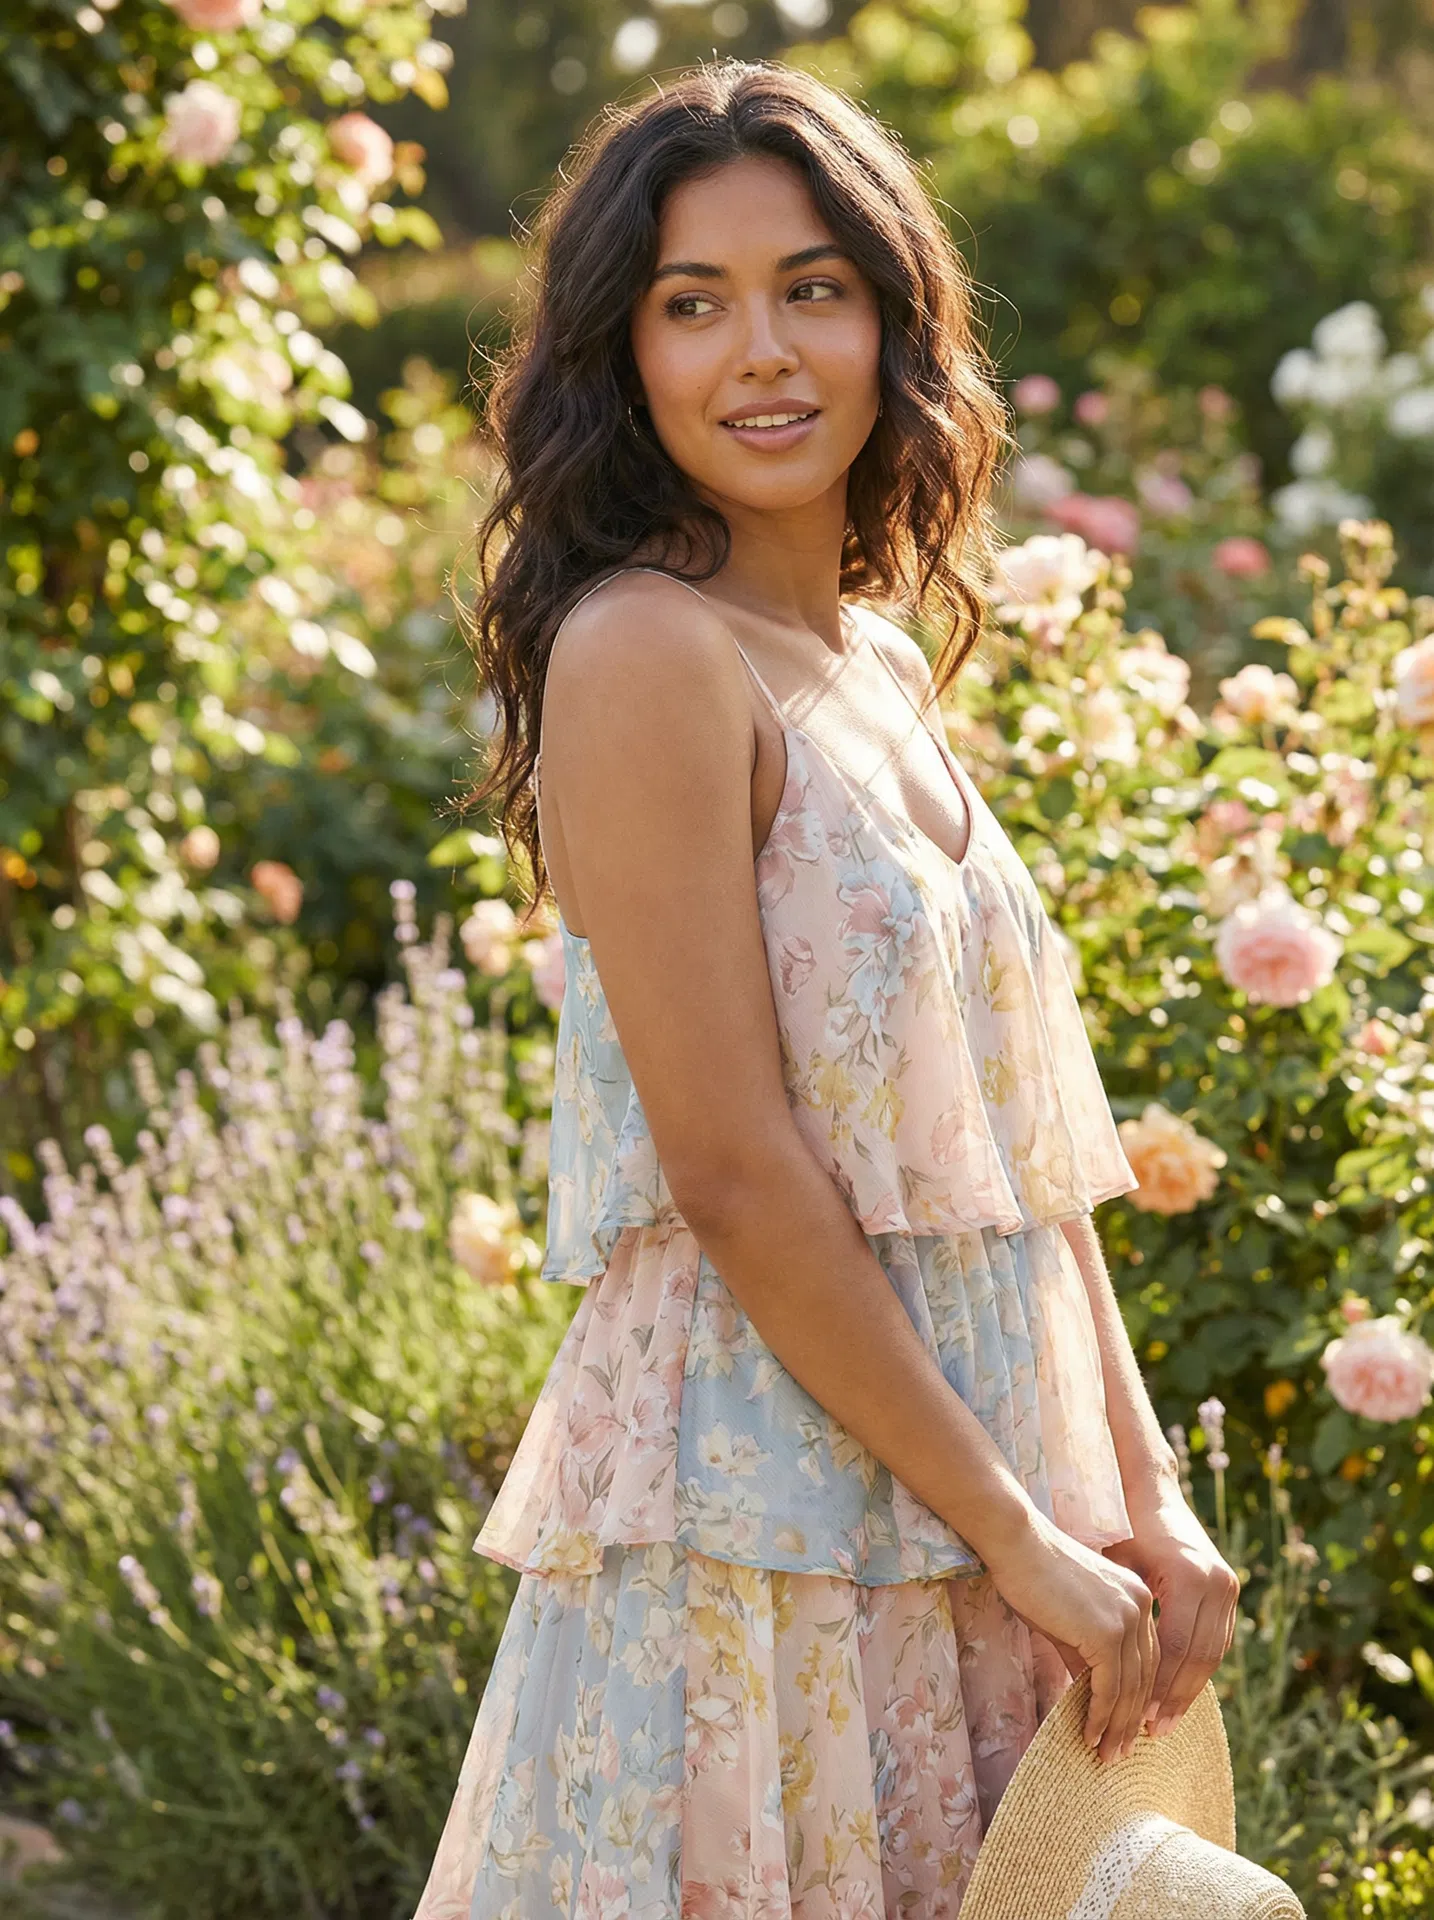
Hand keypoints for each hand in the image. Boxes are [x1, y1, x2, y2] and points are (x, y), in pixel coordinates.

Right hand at [983, 1505, 1157, 1764]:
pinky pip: (1109, 1687)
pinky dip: (1100, 1716)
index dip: (1139, 1698)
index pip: (1147, 1660)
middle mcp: (1142, 1608)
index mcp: (1139, 1599)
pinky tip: (1090, 1735)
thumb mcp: (1071, 1619)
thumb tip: (1094, 1698)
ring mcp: (1128, 1620)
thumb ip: (1089, 1654)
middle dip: (1131, 1721)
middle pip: (1144, 1678)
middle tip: (1119, 1752)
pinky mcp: (1107, 1633)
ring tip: (1106, 1754)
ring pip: (1129, 1688)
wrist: (1017, 1544)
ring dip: (1117, 1727)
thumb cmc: (1034, 1575)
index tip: (1129, 1728)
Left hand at [1102, 1488, 1239, 1738]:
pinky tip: (1179, 1690)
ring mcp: (1228, 1585)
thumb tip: (1088, 1673)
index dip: (1158, 1685)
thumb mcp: (1117, 1569)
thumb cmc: (1123, 1529)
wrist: (1154, 1493)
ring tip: (1165, 1720)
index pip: (1177, 1647)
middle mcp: (1216, 1583)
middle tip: (1154, 1731)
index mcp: (1189, 1577)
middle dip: (1176, 1697)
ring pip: (1213, 1653)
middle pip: (1200, 1656)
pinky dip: (1198, 1668)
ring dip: (1189, 1689)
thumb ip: (1117, 1618)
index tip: (1139, 1716)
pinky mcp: (1229, 1589)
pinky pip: (1217, 1640)